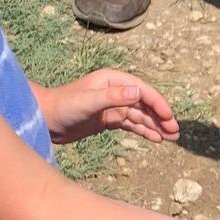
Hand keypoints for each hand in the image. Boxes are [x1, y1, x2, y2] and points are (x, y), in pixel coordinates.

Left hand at [40, 69, 180, 145]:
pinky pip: (131, 124)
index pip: (142, 91)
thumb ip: (113, 97)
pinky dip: (144, 131)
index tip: (169, 118)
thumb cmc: (63, 107)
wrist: (44, 119)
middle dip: (161, 117)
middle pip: (145, 103)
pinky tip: (155, 139)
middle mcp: (115, 91)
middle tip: (175, 132)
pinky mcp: (108, 119)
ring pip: (140, 115)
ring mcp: (113, 106)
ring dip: (155, 126)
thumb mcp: (88, 101)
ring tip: (170, 138)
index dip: (158, 104)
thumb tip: (138, 92)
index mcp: (113, 81)